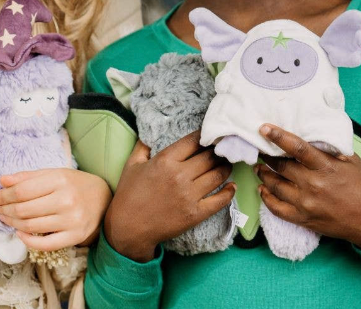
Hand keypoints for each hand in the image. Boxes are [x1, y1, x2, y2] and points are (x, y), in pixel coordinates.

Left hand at [0, 168, 110, 250]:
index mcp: (60, 180)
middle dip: (4, 209)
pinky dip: (28, 241)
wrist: (104, 199)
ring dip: (12, 223)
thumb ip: (28, 177)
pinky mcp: (74, 236)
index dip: (3, 195)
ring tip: (5, 218)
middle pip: (24, 209)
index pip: (22, 190)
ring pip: (31, 226)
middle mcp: (66, 200)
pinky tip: (19, 233)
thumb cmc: (75, 184)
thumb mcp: (55, 173)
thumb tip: (2, 180)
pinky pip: (45, 244)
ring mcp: (71, 220)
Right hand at [103, 131, 234, 261]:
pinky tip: (231, 186)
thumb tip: (150, 133)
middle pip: (209, 157)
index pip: (193, 141)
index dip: (204, 136)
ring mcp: (189, 195)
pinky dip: (229, 192)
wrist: (129, 227)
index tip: (210, 134)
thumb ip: (143, 146)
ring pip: (218, 175)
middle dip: (217, 151)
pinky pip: (220, 200)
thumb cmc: (128, 194)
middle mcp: (179, 176)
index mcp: (165, 160)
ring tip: (227, 164)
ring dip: (226, 167)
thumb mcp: (131, 165)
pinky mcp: (195, 213)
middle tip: (222, 149)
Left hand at [255, 124, 360, 250]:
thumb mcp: (351, 161)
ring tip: (259, 167)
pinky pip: (276, 208)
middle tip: (260, 149)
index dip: (278, 137)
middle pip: (281, 166)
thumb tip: (311, 132)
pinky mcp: (303, 219)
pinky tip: (263, 189)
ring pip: (275, 186)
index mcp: (326, 167)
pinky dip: (266, 197)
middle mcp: (313, 185)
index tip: (264, 128)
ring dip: (264, 175)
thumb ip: (330, 148)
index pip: (297, 148)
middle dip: (267, 156)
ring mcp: (306, 203)